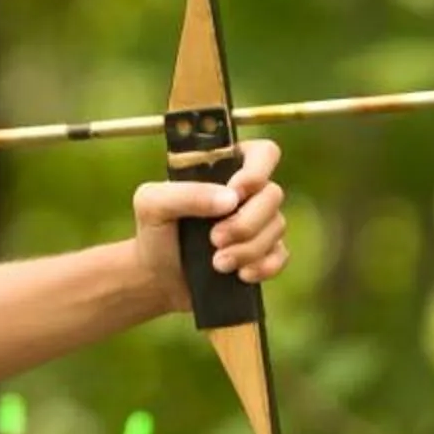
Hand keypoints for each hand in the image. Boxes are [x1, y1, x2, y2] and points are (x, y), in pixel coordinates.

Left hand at [129, 137, 289, 311]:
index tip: (235, 193)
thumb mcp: (152, 204)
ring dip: (248, 249)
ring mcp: (259, 223)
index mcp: (224, 169)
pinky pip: (281, 255)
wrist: (157, 280)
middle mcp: (247, 194)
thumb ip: (185, 193)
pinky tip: (240, 274)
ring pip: (277, 226)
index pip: (262, 153)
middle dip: (245, 222)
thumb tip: (231, 200)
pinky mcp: (264, 253)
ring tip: (217, 264)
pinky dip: (263, 266)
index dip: (257, 171)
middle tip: (214, 239)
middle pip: (273, 194)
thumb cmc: (155, 233)